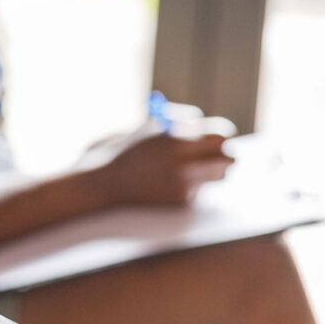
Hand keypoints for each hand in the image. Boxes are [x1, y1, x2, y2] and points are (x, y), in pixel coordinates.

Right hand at [100, 130, 234, 206]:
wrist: (97, 185)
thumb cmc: (117, 151)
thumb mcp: (145, 125)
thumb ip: (174, 120)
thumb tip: (199, 121)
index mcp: (175, 138)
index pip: (220, 133)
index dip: (220, 133)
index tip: (217, 136)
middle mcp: (183, 162)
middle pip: (227, 155)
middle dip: (224, 153)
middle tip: (219, 154)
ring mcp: (182, 184)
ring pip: (219, 174)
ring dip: (211, 169)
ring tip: (190, 169)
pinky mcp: (179, 202)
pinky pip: (197, 190)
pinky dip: (189, 187)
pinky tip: (166, 186)